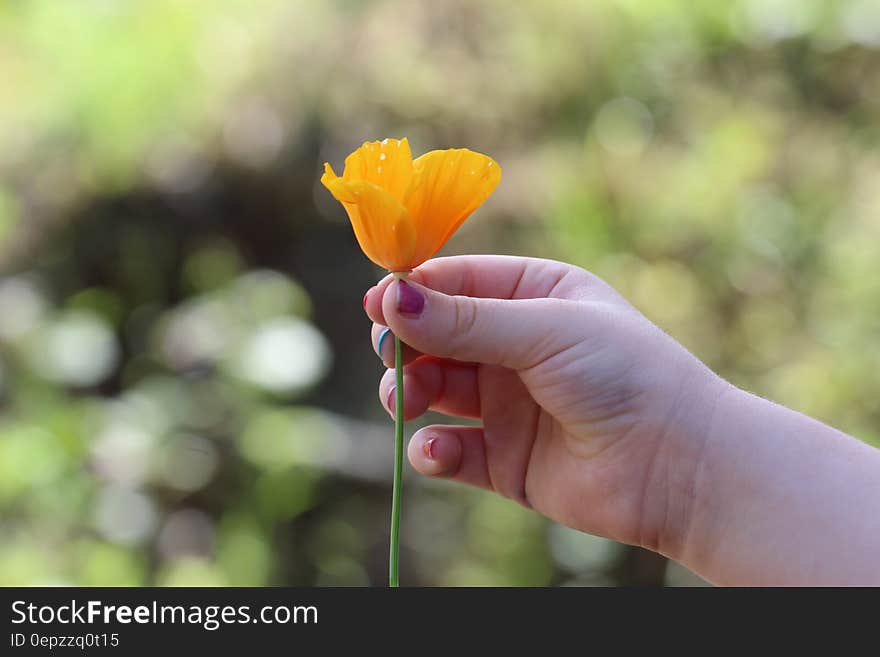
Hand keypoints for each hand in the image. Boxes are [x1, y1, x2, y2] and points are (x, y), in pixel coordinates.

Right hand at [363, 255, 727, 557]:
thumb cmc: (625, 375)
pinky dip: (432, 451)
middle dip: (406, 345)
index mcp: (534, 296)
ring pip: (434, 390)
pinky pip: (450, 450)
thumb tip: (389, 298)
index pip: (456, 282)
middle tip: (391, 356)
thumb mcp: (545, 331)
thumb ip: (465, 320)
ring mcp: (508, 403)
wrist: (678, 466)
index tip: (376, 304)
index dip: (413, 292)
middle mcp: (516, 346)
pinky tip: (437, 450)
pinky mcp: (504, 459)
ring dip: (410, 393)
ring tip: (410, 402)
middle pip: (435, 337)